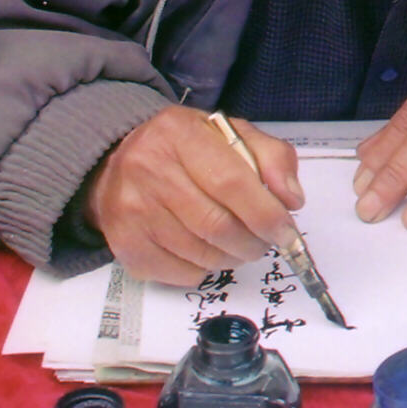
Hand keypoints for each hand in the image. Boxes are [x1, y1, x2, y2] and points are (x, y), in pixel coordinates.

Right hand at [85, 106, 303, 284]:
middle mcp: (148, 169)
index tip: (286, 229)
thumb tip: (290, 198)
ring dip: (234, 257)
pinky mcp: (127, 245)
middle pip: (218, 225)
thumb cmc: (184, 150)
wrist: (116, 164)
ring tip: (239, 243)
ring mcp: (133, 210)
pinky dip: (206, 268)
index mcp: (178, 134)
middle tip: (266, 240)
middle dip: (254, 241)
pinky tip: (206, 248)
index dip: (266, 213)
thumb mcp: (229, 134)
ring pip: (203, 254)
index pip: (231, 182)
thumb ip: (270, 156)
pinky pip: (184, 273)